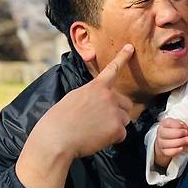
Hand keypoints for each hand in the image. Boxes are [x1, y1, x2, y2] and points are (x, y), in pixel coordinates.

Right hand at [16, 45, 133, 187]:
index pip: (112, 69)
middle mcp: (108, 96)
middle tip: (100, 122)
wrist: (56, 138)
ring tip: (95, 131)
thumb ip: (91, 96)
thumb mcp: (74, 98)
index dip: (122, 58)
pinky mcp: (117, 128)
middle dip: (118, 112)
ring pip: (124, 120)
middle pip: (125, 104)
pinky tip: (96, 139)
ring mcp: (114, 112)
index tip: (131, 47)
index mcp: (95, 87)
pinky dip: (112, 139)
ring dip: (114, 126)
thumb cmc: (59, 120)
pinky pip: (122, 135)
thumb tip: (100, 104)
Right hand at [155, 118, 187, 167]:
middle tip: (186, 133)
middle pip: (164, 133)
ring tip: (187, 140)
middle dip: (178, 133)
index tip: (185, 127)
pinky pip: (168, 152)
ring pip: (166, 143)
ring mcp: (161, 142)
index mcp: (164, 124)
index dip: (177, 125)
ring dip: (178, 142)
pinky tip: (182, 148)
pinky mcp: (163, 151)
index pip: (167, 123)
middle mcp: (161, 132)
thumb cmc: (178, 132)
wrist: (173, 142)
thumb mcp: (182, 126)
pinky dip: (176, 150)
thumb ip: (185, 127)